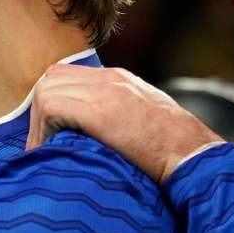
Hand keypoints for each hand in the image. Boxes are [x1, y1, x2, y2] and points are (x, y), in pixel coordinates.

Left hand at [27, 64, 223, 183]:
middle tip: (41, 144)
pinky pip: (52, 106)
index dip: (53, 102)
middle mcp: (111, 78)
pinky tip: (49, 151)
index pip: (68, 75)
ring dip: (39, 122)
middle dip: (40, 110)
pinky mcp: (101, 110)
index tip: (50, 133)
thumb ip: (119, 118)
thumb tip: (90, 137)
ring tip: (44, 151)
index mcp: (120, 80)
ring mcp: (106, 91)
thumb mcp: (145, 122)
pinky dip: (43, 130)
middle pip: (52, 77)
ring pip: (47, 90)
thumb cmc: (173, 152)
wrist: (193, 157)